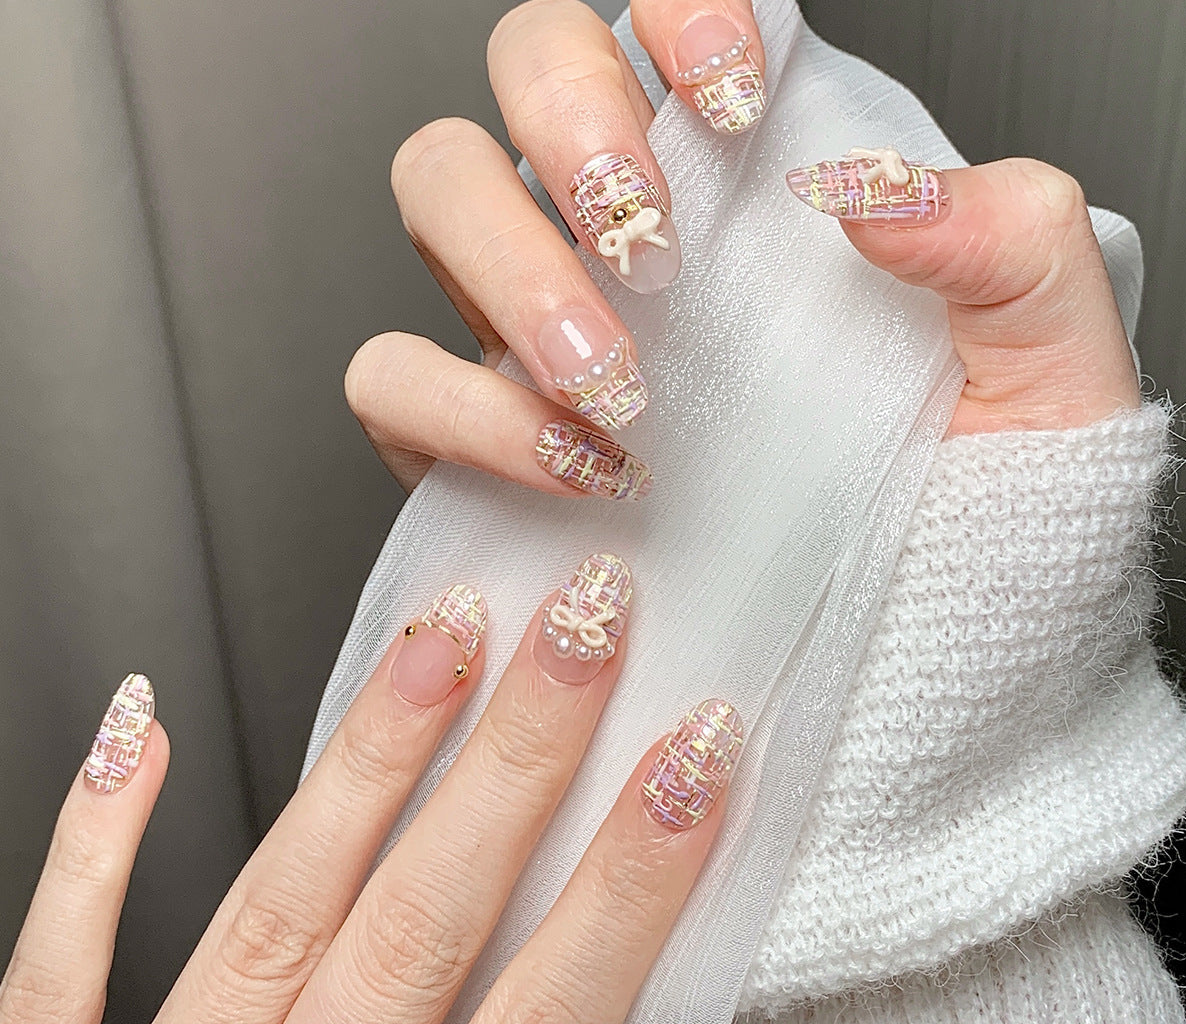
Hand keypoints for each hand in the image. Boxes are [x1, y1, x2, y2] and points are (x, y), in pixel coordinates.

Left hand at [1, 562, 741, 1023]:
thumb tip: (637, 1016)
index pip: (556, 1002)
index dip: (635, 874)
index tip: (697, 754)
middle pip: (428, 916)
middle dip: (520, 764)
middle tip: (582, 626)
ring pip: (284, 901)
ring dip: (368, 766)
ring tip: (438, 643)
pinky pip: (62, 971)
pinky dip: (96, 850)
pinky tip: (134, 727)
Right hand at [344, 0, 1139, 502]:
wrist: (910, 660)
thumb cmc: (976, 513)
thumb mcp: (1047, 372)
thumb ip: (1012, 245)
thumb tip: (877, 191)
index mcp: (757, 176)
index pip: (679, 5)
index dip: (681, 11)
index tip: (731, 103)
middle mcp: (635, 225)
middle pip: (528, 64)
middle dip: (567, 125)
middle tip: (649, 242)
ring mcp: (542, 318)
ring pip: (438, 189)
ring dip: (505, 264)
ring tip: (613, 378)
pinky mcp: (476, 431)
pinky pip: (393, 377)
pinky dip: (454, 408)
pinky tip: (565, 465)